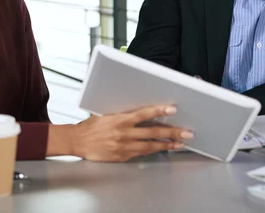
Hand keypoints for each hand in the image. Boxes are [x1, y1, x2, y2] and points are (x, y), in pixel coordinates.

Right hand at [71, 105, 193, 161]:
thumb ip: (123, 113)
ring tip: (179, 143)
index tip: (172, 109)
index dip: (159, 111)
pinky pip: (141, 153)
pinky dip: (153, 151)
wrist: (77, 141)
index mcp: (120, 119)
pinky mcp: (122, 156)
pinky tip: (162, 149)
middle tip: (186, 132)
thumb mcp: (107, 114)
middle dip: (172, 132)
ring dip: (167, 144)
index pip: (144, 114)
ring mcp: (124, 146)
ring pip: (150, 146)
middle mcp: (124, 133)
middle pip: (152, 132)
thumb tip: (139, 109)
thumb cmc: (91, 126)